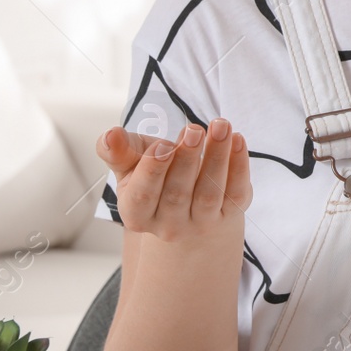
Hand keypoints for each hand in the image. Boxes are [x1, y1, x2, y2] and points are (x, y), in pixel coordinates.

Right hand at [95, 120, 251, 243]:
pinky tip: (238, 139)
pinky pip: (236, 193)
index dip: (153, 169)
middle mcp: (168, 225)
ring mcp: (200, 223)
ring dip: (217, 156)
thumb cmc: (155, 178)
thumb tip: (110, 135)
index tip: (164, 144)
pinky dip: (239, 165)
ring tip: (221, 125)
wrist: (187, 209)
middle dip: (187, 158)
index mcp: (137, 214)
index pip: (143, 195)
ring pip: (209, 193)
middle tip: (194, 129)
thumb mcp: (131, 166)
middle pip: (177, 193)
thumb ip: (118, 151)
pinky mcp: (229, 215)